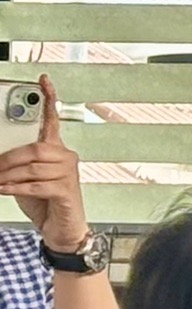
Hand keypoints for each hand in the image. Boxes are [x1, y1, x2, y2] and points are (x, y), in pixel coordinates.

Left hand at [0, 81, 89, 251]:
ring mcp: (69, 174)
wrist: (61, 229)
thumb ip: (16, 162)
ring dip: (8, 175)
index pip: (53, 119)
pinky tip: (4, 189)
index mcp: (56, 150)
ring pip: (33, 167)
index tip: (42, 80)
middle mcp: (66, 157)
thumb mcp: (24, 177)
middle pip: (35, 148)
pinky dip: (16, 187)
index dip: (48, 98)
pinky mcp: (66, 191)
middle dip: (7, 158)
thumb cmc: (43, 201)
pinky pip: (37, 185)